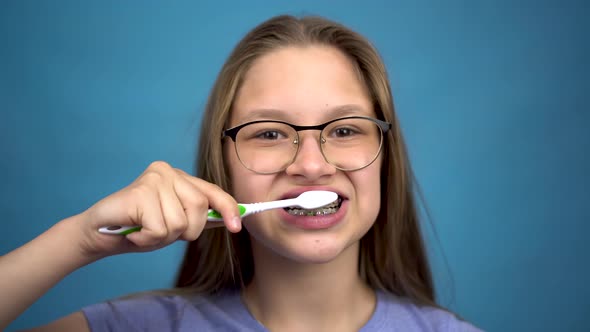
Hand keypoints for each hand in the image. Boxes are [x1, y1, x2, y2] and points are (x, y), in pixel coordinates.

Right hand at [76, 161, 240, 257]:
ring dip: (162, 237)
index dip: (228, 209)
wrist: (98, 234)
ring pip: (180, 223)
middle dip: (186, 231)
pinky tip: (133, 231)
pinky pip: (160, 229)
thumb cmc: (138, 228)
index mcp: (179, 177)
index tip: (237, 227)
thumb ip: (199, 218)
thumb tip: (232, 220)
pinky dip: (147, 239)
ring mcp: (154, 178)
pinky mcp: (141, 191)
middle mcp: (168, 171)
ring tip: (144, 230)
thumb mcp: (175, 223)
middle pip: (200, 208)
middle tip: (160, 232)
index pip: (212, 192)